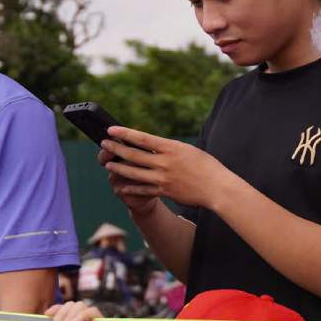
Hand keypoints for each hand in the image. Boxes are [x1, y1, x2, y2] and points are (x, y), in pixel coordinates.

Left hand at [102, 126, 231, 209]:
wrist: (217, 187)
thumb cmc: (205, 166)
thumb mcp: (187, 150)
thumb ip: (168, 148)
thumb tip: (152, 145)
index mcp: (171, 147)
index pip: (142, 138)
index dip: (125, 133)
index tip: (112, 129)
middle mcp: (165, 162)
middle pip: (134, 155)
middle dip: (116, 148)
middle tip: (104, 144)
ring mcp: (163, 178)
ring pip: (134, 172)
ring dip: (119, 167)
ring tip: (108, 163)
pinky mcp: (164, 191)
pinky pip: (143, 189)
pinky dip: (130, 186)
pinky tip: (121, 185)